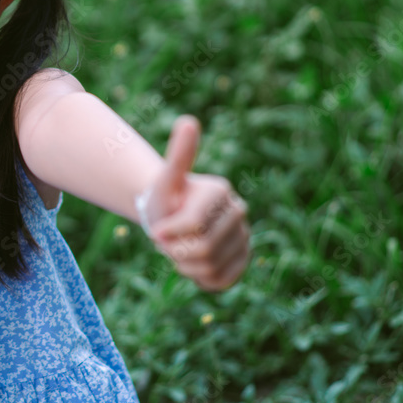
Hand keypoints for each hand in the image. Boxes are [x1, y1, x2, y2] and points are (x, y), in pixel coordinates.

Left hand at [143, 115, 249, 291]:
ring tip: (180, 250)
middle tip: (168, 240)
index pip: (191, 225)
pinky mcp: (244, 260)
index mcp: (220, 191)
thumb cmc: (163, 198)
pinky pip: (220, 281)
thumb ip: (178, 155)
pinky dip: (200, 278)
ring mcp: (245, 237)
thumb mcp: (164, 179)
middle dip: (175, 249)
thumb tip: (188, 121)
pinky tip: (193, 263)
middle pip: (202, 249)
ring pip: (210, 267)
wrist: (170, 218)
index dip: (167, 233)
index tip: (157, 228)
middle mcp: (239, 212)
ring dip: (185, 265)